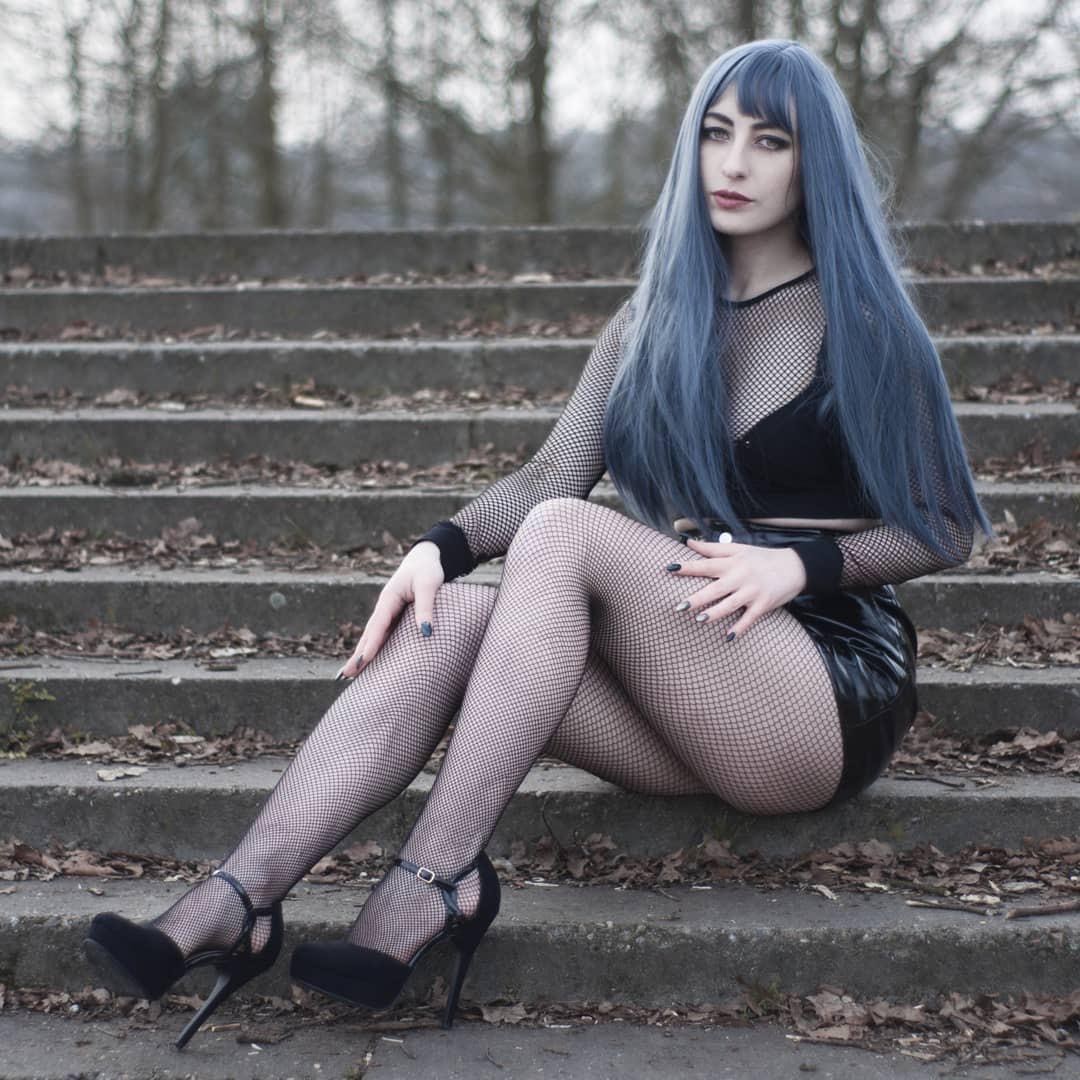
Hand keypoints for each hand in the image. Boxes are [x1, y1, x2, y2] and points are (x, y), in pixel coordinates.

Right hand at [336, 541, 444, 678]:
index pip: (378, 625)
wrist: (425, 559)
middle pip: (369, 634)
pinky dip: (374, 649)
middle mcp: (384, 607)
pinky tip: (370, 662)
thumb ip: (426, 607)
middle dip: (358, 655)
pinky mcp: (394, 617)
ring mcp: (387, 613)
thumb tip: (426, 633)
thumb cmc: (428, 570)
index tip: (363, 661)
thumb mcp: (429, 585)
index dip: (370, 643)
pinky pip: (382, 636)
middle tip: (346, 675)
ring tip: (351, 674)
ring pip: (373, 637)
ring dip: (362, 655)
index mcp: (389, 598)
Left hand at [667, 537, 806, 639]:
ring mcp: (752, 592)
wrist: (795, 566)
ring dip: (715, 613)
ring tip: (699, 620)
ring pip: (730, 605)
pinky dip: (739, 628)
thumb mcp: (739, 549)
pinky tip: (728, 637)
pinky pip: (749, 618)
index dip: (687, 566)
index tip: (669, 568)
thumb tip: (688, 542)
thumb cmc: (762, 558)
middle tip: (679, 606)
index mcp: (733, 562)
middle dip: (697, 598)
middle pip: (715, 588)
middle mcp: (741, 576)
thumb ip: (713, 548)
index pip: (706, 563)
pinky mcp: (763, 604)